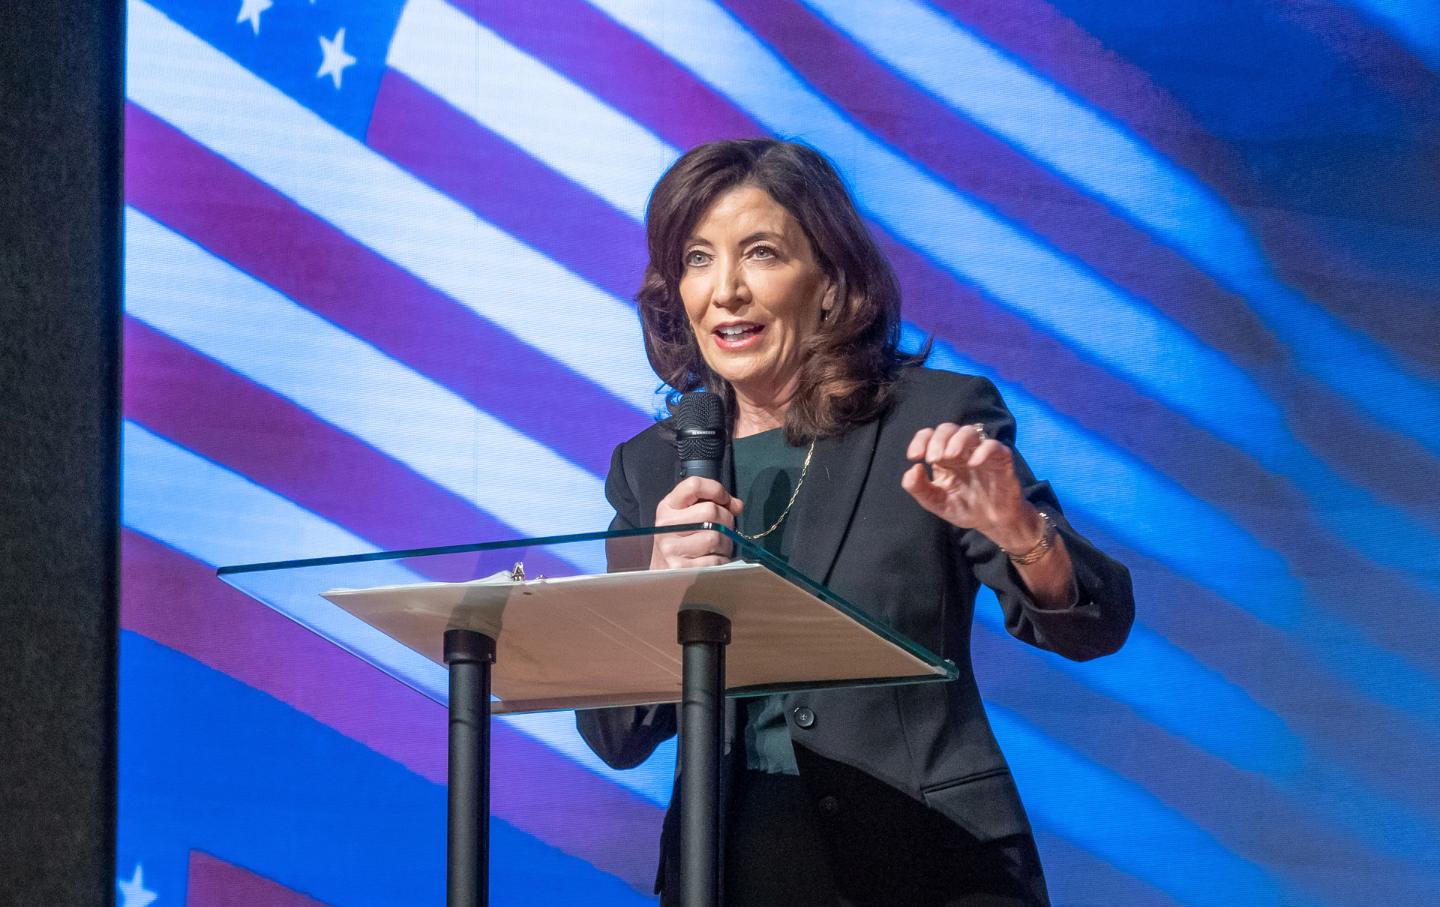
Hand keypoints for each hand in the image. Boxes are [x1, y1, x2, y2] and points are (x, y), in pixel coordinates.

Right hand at [650, 476, 743, 568]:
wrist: (663, 575)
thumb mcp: (688, 518)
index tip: (725, 501)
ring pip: (715, 537)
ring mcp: (670, 547)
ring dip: (725, 545)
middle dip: (726, 521)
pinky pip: (714, 560)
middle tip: (724, 531)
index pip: (694, 485)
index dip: (716, 490)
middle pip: (711, 511)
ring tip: (717, 549)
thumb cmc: (682, 543)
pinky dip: (720, 562)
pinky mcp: (679, 568)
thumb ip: (712, 505)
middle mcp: (666, 525)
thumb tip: (737, 505)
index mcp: (668, 507)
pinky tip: (712, 562)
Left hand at [901, 422, 1041, 549]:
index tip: (914, 457)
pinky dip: (983, 451)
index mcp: (943, 458)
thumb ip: (919, 488)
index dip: (921, 440)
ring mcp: (980, 453)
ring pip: (970, 431)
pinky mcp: (1000, 459)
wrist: (992, 522)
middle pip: (948, 429)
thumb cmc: (963, 508)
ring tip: (949, 456)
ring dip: (957, 440)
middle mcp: (961, 451)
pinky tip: (973, 464)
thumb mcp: (935, 502)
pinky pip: (994, 446)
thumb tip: (913, 468)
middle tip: (933, 459)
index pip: (929, 436)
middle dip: (937, 440)